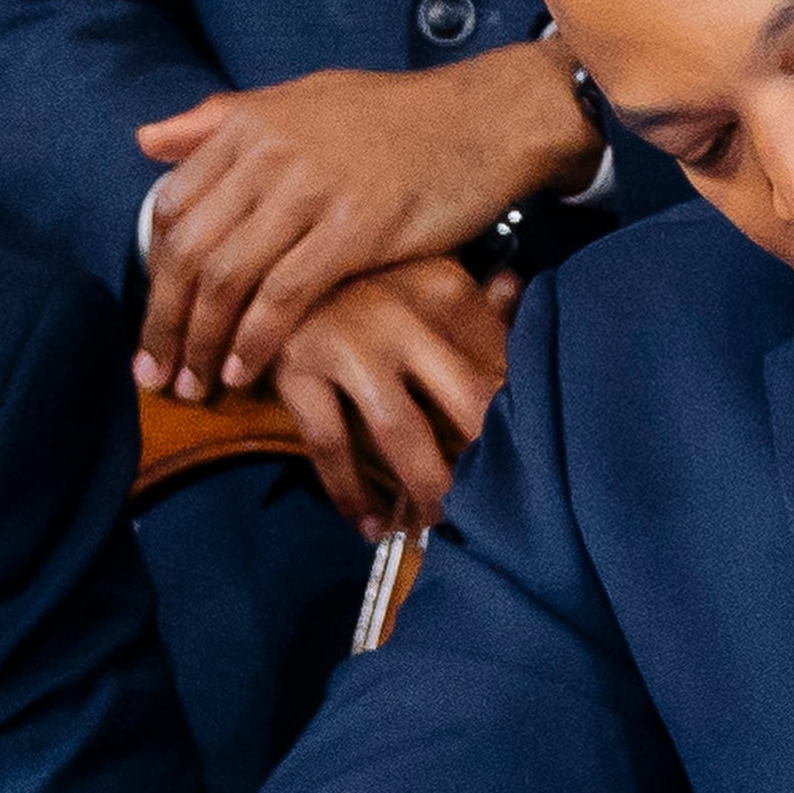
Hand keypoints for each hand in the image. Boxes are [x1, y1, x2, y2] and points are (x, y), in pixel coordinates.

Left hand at [132, 50, 593, 398]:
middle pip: (189, 250)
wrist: (485, 119)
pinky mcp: (356, 229)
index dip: (152, 275)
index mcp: (251, 123)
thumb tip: (145, 141)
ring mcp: (312, 190)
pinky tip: (245, 371)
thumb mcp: (301, 99)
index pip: (172, 207)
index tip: (152, 322)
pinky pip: (285, 295)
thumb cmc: (395, 116)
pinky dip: (256, 340)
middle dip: (164, 322)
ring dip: (202, 342)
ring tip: (194, 384)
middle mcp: (271, 153)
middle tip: (155, 373)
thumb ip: (220, 121)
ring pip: (228, 277)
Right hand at [273, 256, 520, 534]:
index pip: (501, 363)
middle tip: (499, 507)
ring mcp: (347, 340)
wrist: (266, 266)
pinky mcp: (296, 368)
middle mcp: (402, 311)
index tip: (527, 461)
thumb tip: (516, 292)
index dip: (519, 419)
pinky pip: (331, 446)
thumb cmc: (361, 284)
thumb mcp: (422, 281)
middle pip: (467, 399)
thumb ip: (476, 301)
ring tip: (437, 526)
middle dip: (488, 462)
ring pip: (401, 432)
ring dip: (424, 489)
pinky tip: (372, 525)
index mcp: (445, 288)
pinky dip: (353, 494)